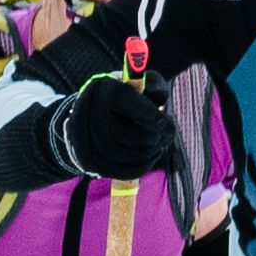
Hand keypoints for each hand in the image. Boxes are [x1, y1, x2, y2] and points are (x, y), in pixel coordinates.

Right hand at [60, 69, 186, 185]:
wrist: (88, 115)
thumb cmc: (123, 97)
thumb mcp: (139, 84)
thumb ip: (153, 86)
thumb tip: (161, 101)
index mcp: (104, 90)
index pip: (131, 106)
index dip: (153, 118)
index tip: (169, 126)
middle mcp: (89, 114)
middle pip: (133, 136)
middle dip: (156, 137)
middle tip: (167, 133)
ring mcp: (86, 141)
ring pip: (131, 155)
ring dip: (152, 151)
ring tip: (158, 141)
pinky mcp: (89, 163)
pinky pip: (125, 171)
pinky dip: (143, 164)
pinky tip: (148, 153)